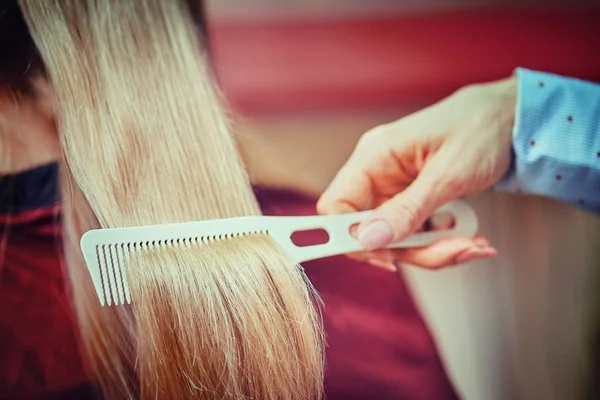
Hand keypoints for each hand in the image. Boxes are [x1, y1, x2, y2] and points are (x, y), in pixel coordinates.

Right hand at [317, 76, 517, 269]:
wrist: (510, 119)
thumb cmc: (479, 130)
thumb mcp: (448, 174)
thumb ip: (407, 210)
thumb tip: (367, 240)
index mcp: (374, 157)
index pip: (336, 206)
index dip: (352, 237)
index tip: (389, 257)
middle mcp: (377, 174)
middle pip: (369, 232)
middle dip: (412, 250)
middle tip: (455, 250)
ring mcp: (394, 189)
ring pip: (395, 239)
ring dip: (434, 250)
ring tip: (474, 244)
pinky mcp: (412, 200)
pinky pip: (415, 234)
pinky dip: (442, 242)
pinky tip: (472, 237)